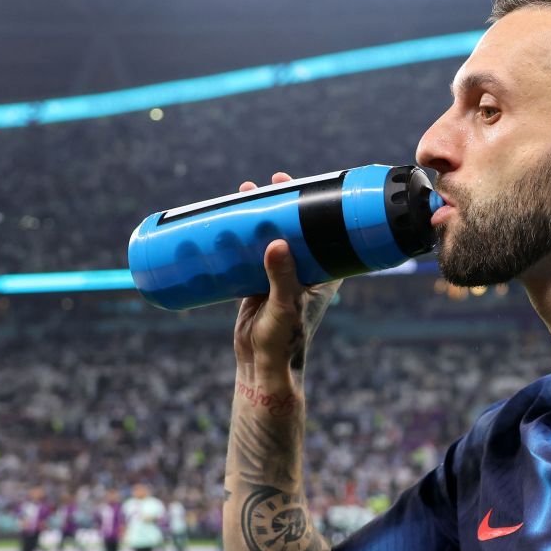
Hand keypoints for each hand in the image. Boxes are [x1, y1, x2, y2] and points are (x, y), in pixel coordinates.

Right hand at [231, 174, 339, 383]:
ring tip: (242, 195)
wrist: (263, 366)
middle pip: (294, 230)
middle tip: (266, 184)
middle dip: (280, 206)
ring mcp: (279, 278)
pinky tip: (227, 224)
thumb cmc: (284, 340)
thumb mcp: (285, 305)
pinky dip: (241, 240)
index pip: (323, 232)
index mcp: (323, 274)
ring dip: (258, 219)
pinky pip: (249, 256)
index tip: (297, 186)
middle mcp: (304, 272)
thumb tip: (278, 244)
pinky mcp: (256, 285)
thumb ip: (281, 277)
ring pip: (270, 240)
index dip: (313, 207)